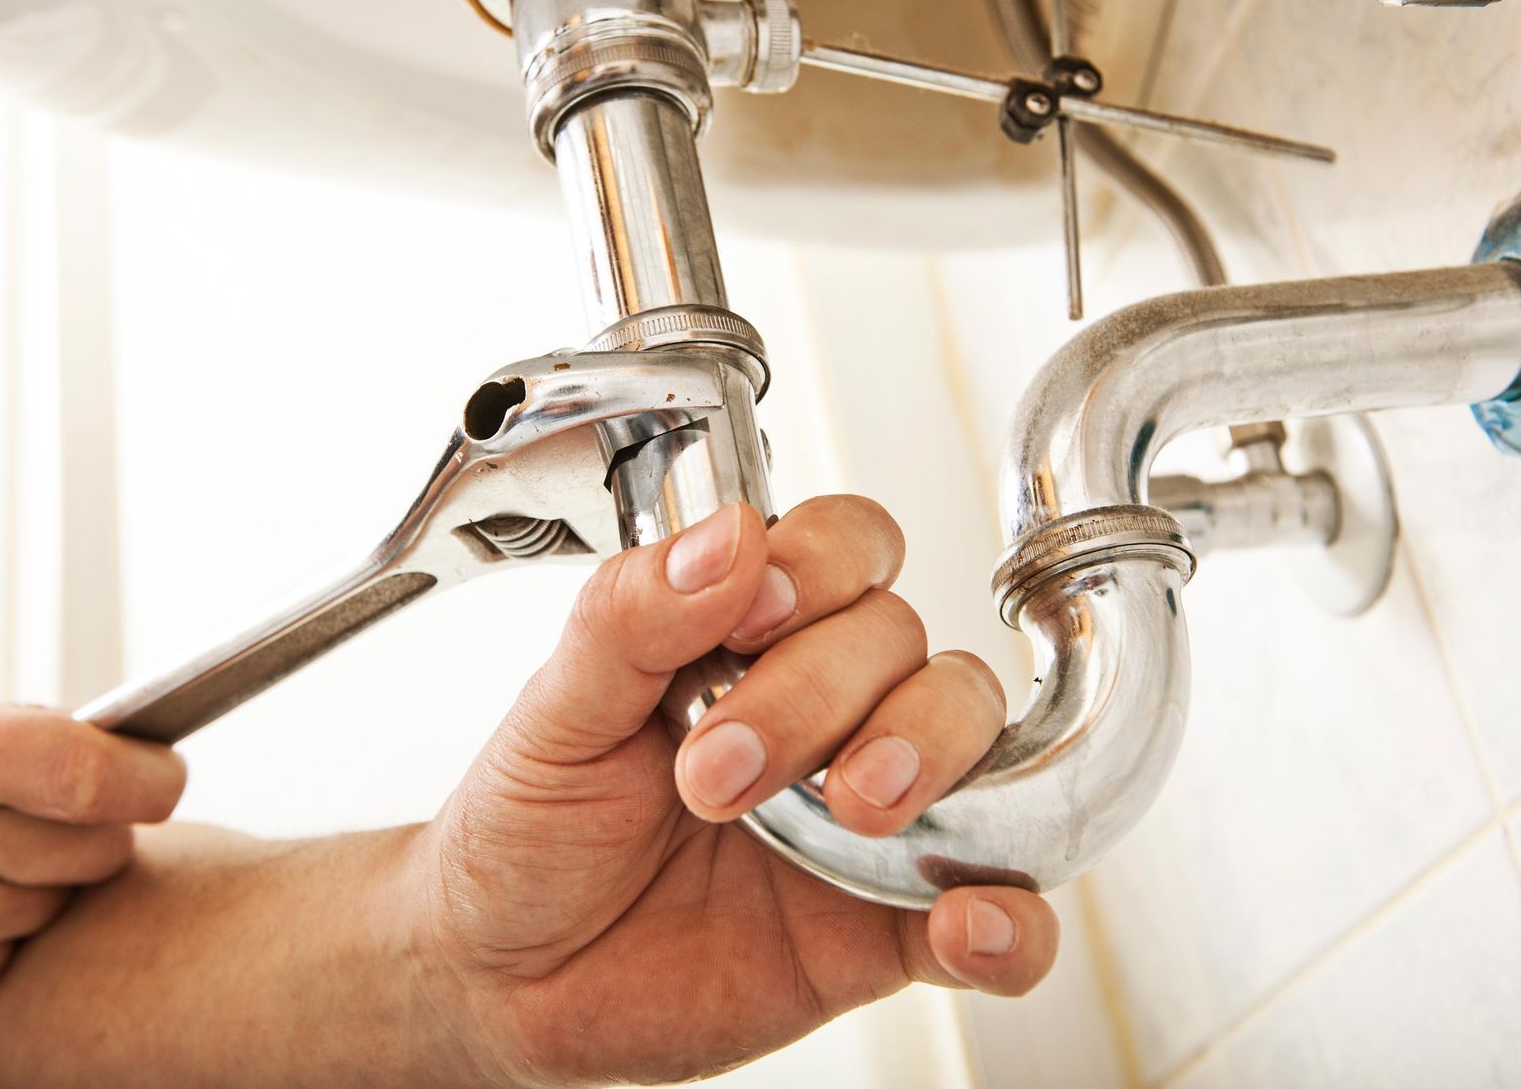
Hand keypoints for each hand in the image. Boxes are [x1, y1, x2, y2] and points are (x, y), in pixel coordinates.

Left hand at [419, 497, 1057, 1086]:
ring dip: (928, 757)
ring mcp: (867, 816)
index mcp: (749, 637)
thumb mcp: (556, 714)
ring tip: (854, 809)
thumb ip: (633, 617)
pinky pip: (1000, 917)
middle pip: (902, 639)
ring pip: (971, 739)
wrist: (505, 982)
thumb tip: (728, 537)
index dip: (824, 565)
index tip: (758, 614)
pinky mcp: (886, 930)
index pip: (846, 549)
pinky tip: (967, 925)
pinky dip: (1015, 923)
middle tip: (722, 767)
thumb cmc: (530, 833)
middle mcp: (826, 709)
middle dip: (822, 691)